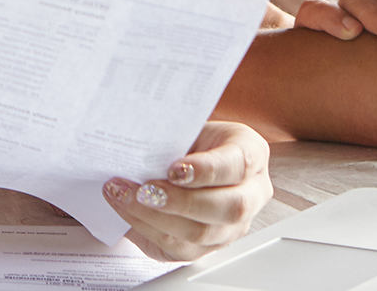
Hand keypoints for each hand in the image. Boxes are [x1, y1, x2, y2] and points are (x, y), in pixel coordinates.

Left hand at [106, 121, 271, 260]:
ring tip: (125, 197)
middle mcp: (250, 194)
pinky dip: (147, 229)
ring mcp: (232, 226)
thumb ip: (174, 138)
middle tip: (145, 190)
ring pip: (202, 233)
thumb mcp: (188, 128)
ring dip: (156, 217)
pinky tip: (128, 211)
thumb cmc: (189, 142)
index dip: (207, 170)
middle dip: (181, 201)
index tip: (173, 168)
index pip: (239, 164)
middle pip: (229, 207)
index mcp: (251, 154)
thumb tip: (139, 147)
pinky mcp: (208, 247)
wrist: (186, 160)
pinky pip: (180, 248)